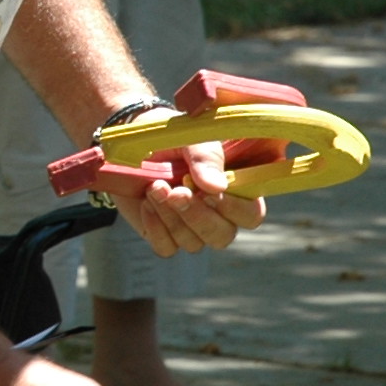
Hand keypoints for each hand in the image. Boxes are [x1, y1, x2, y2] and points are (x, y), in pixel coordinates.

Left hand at [112, 134, 266, 256]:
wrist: (133, 143)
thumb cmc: (171, 137)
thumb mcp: (191, 137)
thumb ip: (207, 158)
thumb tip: (217, 187)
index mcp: (234, 190)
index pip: (251, 215)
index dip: (233, 209)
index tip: (208, 192)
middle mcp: (217, 214)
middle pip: (222, 236)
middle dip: (197, 216)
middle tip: (177, 191)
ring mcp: (190, 228)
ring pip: (193, 243)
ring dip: (171, 216)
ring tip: (155, 187)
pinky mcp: (163, 235)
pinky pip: (166, 247)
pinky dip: (155, 227)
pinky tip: (146, 202)